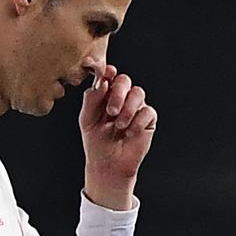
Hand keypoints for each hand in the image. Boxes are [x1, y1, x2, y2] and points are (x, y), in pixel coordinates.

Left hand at [80, 65, 155, 209]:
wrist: (108, 163)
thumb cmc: (96, 141)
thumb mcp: (87, 120)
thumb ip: (91, 99)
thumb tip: (101, 81)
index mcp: (105, 94)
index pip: (108, 76)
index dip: (107, 72)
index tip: (106, 73)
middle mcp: (121, 97)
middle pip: (124, 80)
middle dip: (118, 93)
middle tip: (111, 111)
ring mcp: (136, 106)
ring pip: (138, 93)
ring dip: (127, 109)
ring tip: (118, 126)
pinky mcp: (148, 118)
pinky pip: (147, 111)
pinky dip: (137, 122)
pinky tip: (129, 132)